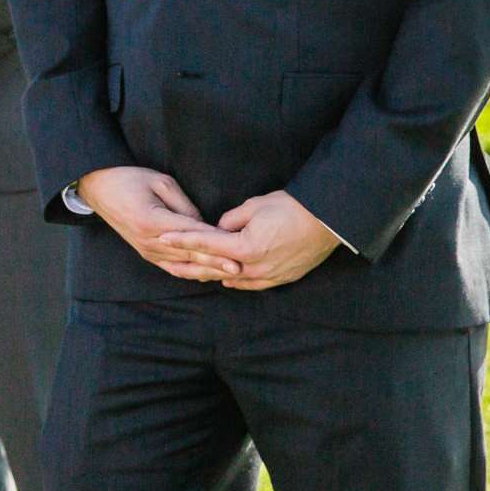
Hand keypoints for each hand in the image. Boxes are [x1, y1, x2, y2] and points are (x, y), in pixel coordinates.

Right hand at [75, 167, 240, 282]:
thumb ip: (184, 206)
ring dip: (207, 271)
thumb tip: (204, 226)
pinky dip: (192, 272)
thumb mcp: (161, 182)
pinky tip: (210, 274)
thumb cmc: (130, 179)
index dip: (216, 243)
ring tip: (231, 275)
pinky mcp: (146, 254)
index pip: (191, 235)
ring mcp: (146, 251)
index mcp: (151, 221)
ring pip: (183, 267)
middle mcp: (149, 241)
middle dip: (217, 263)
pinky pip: (173, 268)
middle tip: (242, 268)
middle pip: (190, 256)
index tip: (238, 249)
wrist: (99, 187)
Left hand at [167, 192, 341, 291]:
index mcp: (245, 247)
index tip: (162, 238)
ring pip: (232, 278)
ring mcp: (270, 276)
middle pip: (215, 267)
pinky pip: (252, 284)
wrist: (328, 221)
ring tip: (190, 271)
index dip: (182, 240)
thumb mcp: (255, 206)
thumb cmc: (291, 208)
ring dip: (211, 274)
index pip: (206, 244)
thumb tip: (218, 228)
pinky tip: (225, 279)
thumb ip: (230, 220)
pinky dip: (236, 280)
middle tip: (168, 261)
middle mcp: (255, 267)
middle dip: (190, 263)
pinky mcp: (282, 278)